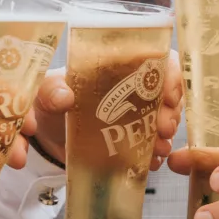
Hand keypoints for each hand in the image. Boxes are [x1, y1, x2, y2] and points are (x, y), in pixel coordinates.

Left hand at [32, 52, 184, 170]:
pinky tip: (151, 160)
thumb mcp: (46, 92)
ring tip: (158, 147)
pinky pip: (157, 145)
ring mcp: (141, 115)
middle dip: (171, 111)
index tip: (168, 95)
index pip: (159, 59)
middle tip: (162, 127)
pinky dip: (157, 154)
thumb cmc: (52, 102)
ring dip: (167, 134)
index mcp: (121, 67)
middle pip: (169, 93)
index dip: (171, 74)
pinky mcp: (138, 139)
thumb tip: (64, 97)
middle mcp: (136, 88)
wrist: (50, 136)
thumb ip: (52, 90)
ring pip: (168, 119)